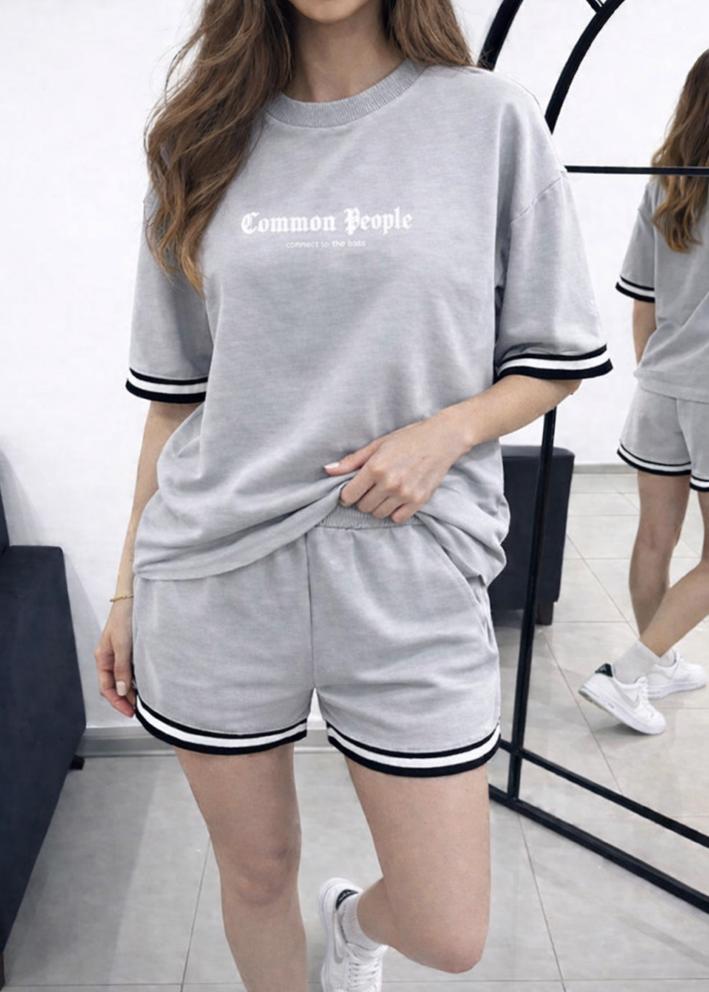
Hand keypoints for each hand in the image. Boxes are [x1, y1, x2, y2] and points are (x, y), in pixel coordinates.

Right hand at [95, 600, 136, 717]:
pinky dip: (139, 677)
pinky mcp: (132, 647)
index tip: (130, 712)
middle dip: (125, 699)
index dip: (117, 702)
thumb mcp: (122, 644)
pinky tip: (148, 681)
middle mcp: (111, 657)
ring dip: (133, 689)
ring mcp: (121, 653)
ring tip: (145, 699)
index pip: (106, 688)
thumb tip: (121, 690)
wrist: (134, 595)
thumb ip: (122, 667)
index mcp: (103, 657)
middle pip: (115, 685)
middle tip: (139, 709)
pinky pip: (133, 668)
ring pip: (125, 677)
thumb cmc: (124, 615)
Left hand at [323, 408, 468, 523]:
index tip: (351, 491)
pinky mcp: (419, 501)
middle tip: (371, 488)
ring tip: (384, 492)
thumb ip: (352, 461)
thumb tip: (327, 470)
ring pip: (378, 514)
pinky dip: (394, 511)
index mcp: (375, 468)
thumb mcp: (377, 445)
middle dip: (362, 499)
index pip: (349, 495)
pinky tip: (396, 499)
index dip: (346, 495)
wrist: (442, 439)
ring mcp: (405, 494)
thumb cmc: (407, 439)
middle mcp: (389, 483)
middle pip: (363, 506)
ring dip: (377, 506)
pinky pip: (397, 518)